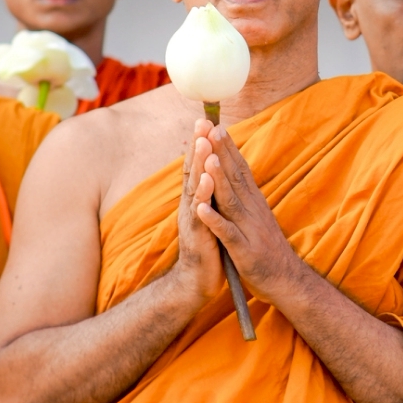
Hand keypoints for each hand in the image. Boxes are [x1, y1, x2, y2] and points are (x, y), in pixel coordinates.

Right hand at [167, 126, 224, 305]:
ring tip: (203, 144)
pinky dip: (203, 197)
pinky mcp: (197, 237)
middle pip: (193, 171)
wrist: (197, 281)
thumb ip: (209, 195)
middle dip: (198, 146)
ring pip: (194, 188)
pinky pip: (200, 214)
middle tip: (202, 122)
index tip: (206, 120)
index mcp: (197, 200)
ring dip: (198, 166)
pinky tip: (207, 182)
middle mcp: (191, 206)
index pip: (198, 167)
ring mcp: (192, 220)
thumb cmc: (207, 247)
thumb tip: (211, 172)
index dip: (201, 144)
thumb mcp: (209, 216)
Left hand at [193, 121, 306, 303]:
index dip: (229, 149)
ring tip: (207, 160)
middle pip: (236, 178)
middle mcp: (253, 211)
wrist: (287, 282)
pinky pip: (227, 234)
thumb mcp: (258, 218)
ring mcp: (249, 230)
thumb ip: (247, 198)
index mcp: (255, 203)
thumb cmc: (267, 250)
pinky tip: (201, 208)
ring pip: (231, 201)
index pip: (241, 171)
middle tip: (211, 130)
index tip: (217, 126)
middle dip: (223, 154)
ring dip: (219, 180)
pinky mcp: (245, 251)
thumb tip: (237, 175)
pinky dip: (214, 221)